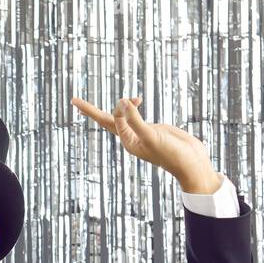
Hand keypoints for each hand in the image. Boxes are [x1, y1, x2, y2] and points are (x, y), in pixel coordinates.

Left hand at [71, 94, 222, 193]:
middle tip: (73, 99)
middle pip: (106, 120)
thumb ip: (135, 119)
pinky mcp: (152, 129)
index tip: (134, 101)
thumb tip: (122, 101)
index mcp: (127, 142)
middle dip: (90, 110)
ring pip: (121, 117)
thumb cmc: (171, 153)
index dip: (120, 107)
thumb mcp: (151, 135)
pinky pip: (135, 116)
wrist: (190, 163)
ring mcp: (141, 133)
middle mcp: (130, 138)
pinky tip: (136, 101)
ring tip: (115, 99)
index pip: (113, 119)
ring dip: (117, 106)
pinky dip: (132, 107)